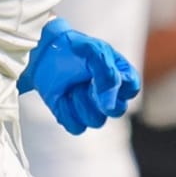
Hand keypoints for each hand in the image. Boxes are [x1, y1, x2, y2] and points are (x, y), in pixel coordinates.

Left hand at [17, 18, 140, 135]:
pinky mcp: (73, 117)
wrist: (43, 55)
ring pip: (97, 121)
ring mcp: (91, 106)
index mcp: (120, 74)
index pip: (132, 89)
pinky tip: (62, 97)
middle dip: (100, 99)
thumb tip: (110, 105)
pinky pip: (76, 127)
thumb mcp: (94, 52)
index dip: (121, 88)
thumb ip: (107, 74)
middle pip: (117, 111)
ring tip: (73, 87)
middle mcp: (108, 93)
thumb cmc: (73, 48)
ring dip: (82, 104)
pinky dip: (67, 113)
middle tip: (88, 85)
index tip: (106, 77)